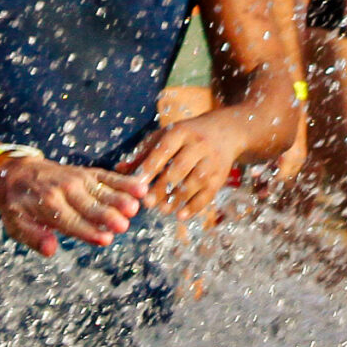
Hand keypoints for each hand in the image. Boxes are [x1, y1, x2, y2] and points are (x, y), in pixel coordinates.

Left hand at [0, 152, 143, 256]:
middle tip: (123, 226)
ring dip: (119, 199)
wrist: (17, 172)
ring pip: (101, 190)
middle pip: (88, 206)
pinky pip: (107, 177)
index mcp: (45, 204)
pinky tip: (140, 188)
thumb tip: (51, 250)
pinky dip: (123, 182)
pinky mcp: (87, 173)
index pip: (70, 221)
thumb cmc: (19, 205)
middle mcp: (63, 189)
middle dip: (106, 216)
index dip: (87, 231)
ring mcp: (77, 179)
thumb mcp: (16, 224)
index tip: (105, 240)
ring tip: (134, 207)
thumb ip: (34, 237)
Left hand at [123, 107, 253, 217]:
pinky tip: (181, 215)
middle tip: (146, 203)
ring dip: (177, 199)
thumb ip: (143, 154)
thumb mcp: (166, 136)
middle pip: (179, 168)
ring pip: (194, 182)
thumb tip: (119, 170)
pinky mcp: (221, 176)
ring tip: (162, 210)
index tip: (135, 185)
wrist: (227, 131)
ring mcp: (212, 161)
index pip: (164, 150)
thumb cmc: (187, 135)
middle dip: (162, 187)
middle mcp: (199, 145)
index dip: (149, 168)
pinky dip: (195, 207)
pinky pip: (208, 194)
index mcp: (181, 132)